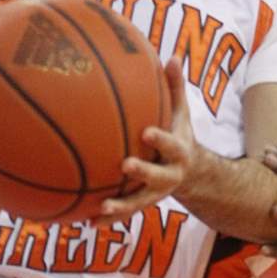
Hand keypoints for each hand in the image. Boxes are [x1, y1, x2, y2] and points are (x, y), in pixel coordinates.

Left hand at [92, 56, 196, 224]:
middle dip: (142, 172)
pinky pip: (122, 214)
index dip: (161, 139)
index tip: (146, 132)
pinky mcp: (141, 205)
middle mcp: (168, 176)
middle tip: (125, 165)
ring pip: (137, 203)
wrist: (192, 174)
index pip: (171, 145)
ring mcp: (155, 194)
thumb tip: (171, 55)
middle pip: (156, 177)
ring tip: (100, 208)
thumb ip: (175, 88)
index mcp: (178, 152)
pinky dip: (105, 219)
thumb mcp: (181, 113)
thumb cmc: (178, 134)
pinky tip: (84, 222)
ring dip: (120, 208)